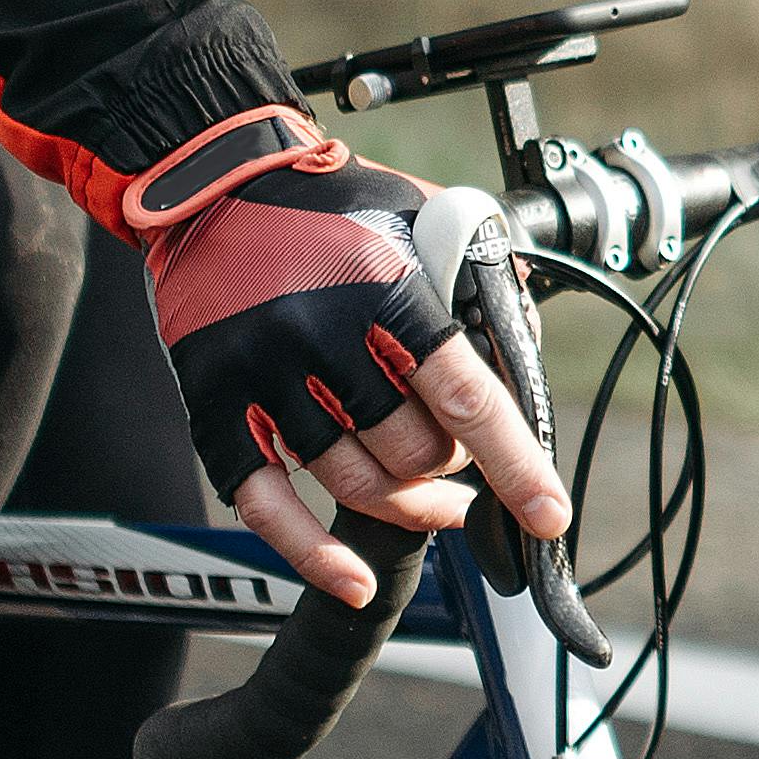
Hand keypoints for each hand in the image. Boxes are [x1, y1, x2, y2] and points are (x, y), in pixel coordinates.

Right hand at [141, 147, 574, 600]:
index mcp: (383, 286)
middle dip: (452, 466)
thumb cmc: (326, 200)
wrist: (210, 180)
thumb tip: (523, 348)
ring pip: (353, 482)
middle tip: (459, 457)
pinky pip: (266, 504)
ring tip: (429, 498)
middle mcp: (320, 334)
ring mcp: (261, 374)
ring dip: (404, 505)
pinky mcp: (211, 403)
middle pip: (412, 449)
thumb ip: (478, 276)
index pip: (465, 395)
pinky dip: (312, 554)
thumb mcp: (421, 212)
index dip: (514, 463)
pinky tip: (350, 578)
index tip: (549, 514)